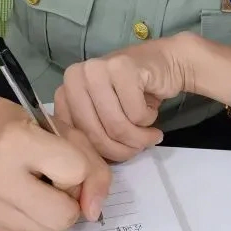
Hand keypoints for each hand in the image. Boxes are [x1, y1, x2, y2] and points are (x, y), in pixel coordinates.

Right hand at [0, 118, 110, 230]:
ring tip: (40, 190)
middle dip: (70, 203)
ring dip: (55, 216)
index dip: (81, 169)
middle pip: (62, 216)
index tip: (66, 159)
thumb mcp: (71, 138)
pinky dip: (38, 223)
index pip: (75, 172)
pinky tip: (25, 201)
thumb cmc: (35, 134)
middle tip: (57, 184)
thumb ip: (94, 171)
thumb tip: (92, 213)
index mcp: (18, 141)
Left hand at [55, 35, 189, 161]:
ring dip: (140, 137)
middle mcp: (75, 76)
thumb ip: (90, 134)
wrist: (164, 63)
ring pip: (116, 125)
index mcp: (65, 90)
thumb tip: (90, 167)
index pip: (77, 138)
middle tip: (142, 146)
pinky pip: (135, 113)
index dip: (102, 154)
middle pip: (96, 134)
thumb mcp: (104, 116)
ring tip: (150, 132)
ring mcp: (97, 69)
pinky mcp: (123, 67)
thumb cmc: (133, 94)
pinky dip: (148, 118)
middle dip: (124, 149)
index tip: (121, 153)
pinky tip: (150, 107)